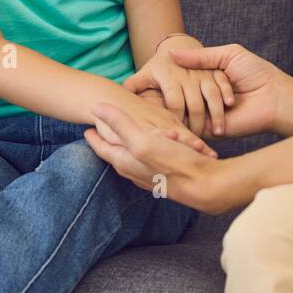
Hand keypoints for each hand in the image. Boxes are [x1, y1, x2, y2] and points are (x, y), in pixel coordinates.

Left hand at [84, 102, 232, 213]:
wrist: (206, 185)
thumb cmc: (175, 163)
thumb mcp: (143, 140)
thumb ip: (119, 124)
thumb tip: (95, 108)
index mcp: (124, 160)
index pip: (101, 147)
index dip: (93, 136)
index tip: (85, 127)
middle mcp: (134, 169)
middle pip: (115, 152)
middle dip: (108, 141)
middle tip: (101, 128)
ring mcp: (149, 174)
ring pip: (132, 156)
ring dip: (127, 145)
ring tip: (122, 136)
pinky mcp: (164, 174)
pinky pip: (149, 159)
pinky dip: (146, 149)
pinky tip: (151, 148)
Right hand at [128, 43, 280, 137]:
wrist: (275, 98)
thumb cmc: (256, 73)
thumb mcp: (228, 55)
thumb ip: (200, 57)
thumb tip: (171, 53)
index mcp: (206, 79)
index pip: (177, 79)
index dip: (161, 77)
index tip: (142, 74)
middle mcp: (203, 97)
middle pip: (174, 97)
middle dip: (157, 95)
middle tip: (136, 96)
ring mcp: (205, 114)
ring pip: (179, 113)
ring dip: (165, 109)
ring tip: (143, 108)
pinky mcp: (210, 129)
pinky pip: (190, 127)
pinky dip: (178, 122)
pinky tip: (161, 117)